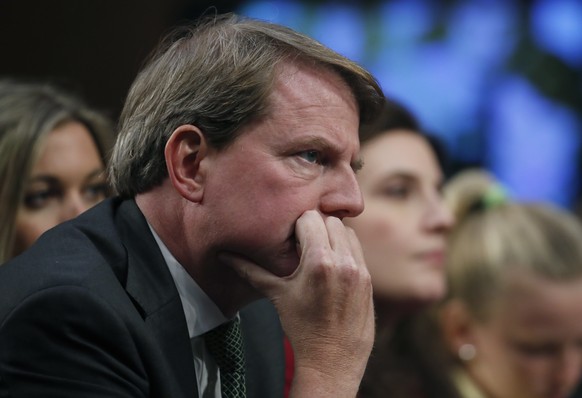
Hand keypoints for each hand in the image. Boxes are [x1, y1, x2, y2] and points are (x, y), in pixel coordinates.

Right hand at [222, 210, 374, 396]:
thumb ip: (250, 270)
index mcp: (319, 261)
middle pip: (330, 220)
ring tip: (319, 255)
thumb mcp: (276, 294)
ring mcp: (359, 270)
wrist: (332, 359)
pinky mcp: (368, 278)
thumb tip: (223, 256)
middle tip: (303, 245)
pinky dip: (344, 250)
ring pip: (347, 231)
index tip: (292, 240)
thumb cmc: (300, 327)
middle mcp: (343, 261)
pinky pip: (357, 249)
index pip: (310, 218)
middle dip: (316, 228)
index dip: (298, 226)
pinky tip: (332, 267)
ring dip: (333, 236)